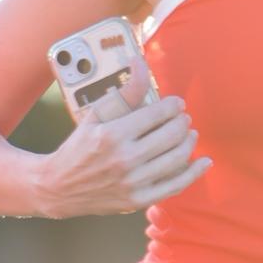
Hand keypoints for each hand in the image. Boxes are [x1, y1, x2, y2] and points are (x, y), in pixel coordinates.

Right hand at [33, 93, 208, 218]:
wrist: (58, 187)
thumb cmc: (78, 147)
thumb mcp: (95, 114)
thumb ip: (124, 92)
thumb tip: (140, 63)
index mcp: (113, 134)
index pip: (158, 114)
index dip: (173, 106)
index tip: (175, 104)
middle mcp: (125, 159)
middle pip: (172, 135)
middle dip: (182, 122)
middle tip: (182, 118)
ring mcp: (132, 183)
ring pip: (177, 158)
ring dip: (189, 142)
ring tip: (188, 134)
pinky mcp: (137, 200)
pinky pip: (175, 185)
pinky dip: (194, 172)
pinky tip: (204, 161)